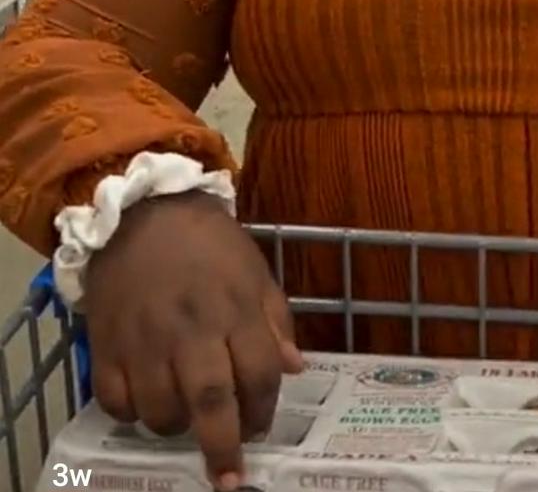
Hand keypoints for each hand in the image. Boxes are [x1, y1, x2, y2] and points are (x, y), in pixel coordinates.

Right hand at [84, 190, 302, 490]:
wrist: (141, 210)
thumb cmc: (207, 241)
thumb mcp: (254, 270)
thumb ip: (275, 319)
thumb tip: (293, 368)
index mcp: (235, 309)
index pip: (260, 375)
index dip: (265, 410)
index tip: (261, 428)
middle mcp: (192, 330)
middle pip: (212, 404)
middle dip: (223, 448)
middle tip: (229, 478)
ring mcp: (145, 340)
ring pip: (161, 412)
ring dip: (177, 428)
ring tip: (185, 418)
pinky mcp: (106, 344)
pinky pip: (117, 402)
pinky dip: (131, 414)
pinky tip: (145, 401)